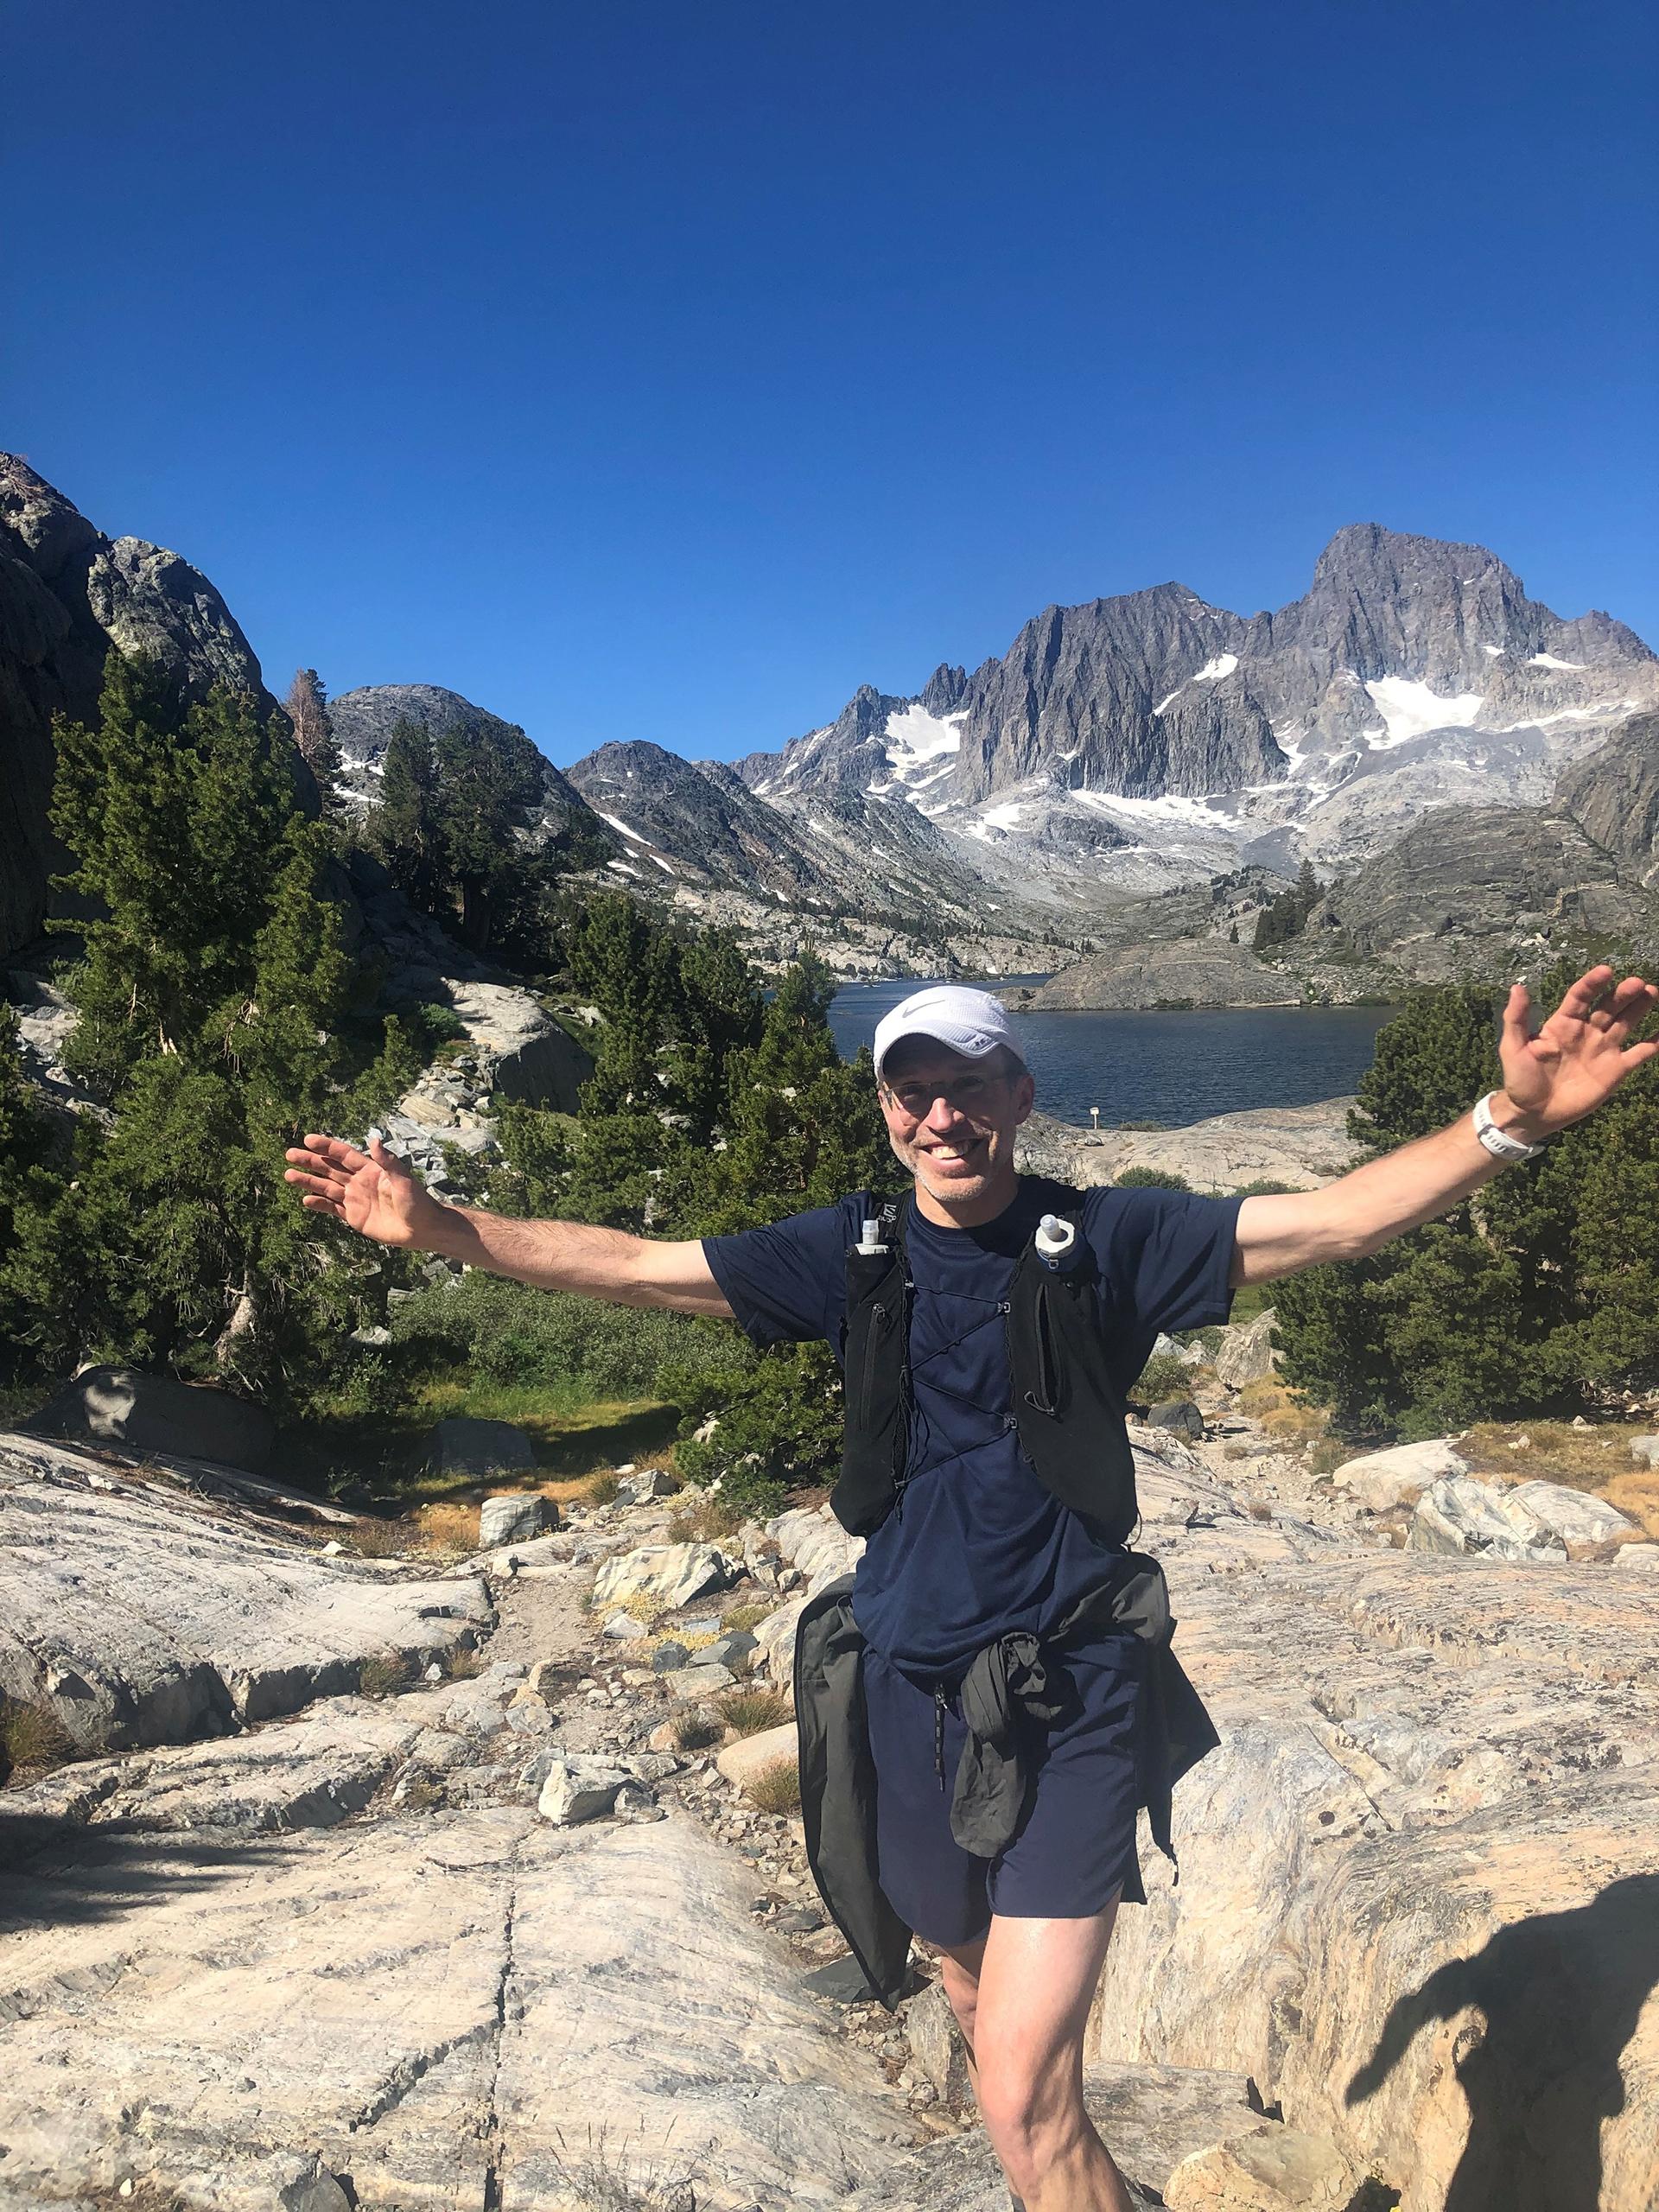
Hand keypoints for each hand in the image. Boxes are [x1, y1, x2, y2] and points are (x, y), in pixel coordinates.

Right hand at [283, 1132, 448, 1249]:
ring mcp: (355, 1199)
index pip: (344, 1155)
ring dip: (308, 1181)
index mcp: (370, 1170)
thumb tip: (374, 1139)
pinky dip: (319, 1204)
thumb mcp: (404, 1181)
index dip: (326, 1147)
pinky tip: (304, 1200)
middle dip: (310, 1161)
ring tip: (288, 1174)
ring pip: (326, 1187)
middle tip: (289, 1154)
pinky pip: (332, 1208)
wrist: (422, 1229)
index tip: (308, 1140)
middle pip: (330, 1169)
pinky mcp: (354, 1216)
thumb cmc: (417, 1202)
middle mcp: (359, 1182)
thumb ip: (388, 1162)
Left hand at [1496, 966, 1658, 1137]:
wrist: (1533, 1113)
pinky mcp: (1615, 1070)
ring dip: (1639, 1008)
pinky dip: (1653, 1045)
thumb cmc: (1520, 1079)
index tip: (1606, 971)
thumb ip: (1516, 1018)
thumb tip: (1518, 987)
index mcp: (1563, 1023)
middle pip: (1608, 1006)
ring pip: (1626, 1023)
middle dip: (1623, 993)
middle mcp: (1587, 1031)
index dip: (1592, 983)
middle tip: (1638, 983)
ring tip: (1652, 992)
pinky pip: (1639, 1054)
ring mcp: (1603, 1049)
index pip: (1580, 997)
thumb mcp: (1512, 1047)